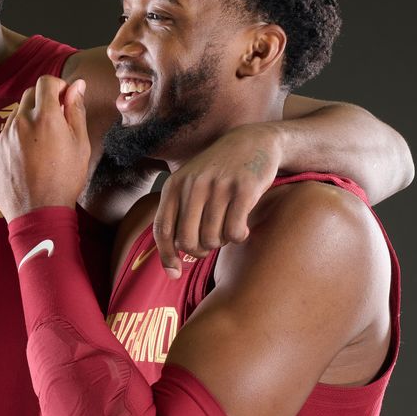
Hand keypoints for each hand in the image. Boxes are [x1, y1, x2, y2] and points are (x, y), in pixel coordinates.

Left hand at [0, 76, 89, 219]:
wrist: (38, 212)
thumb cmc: (63, 181)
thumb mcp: (80, 144)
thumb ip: (76, 110)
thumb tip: (76, 86)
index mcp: (45, 117)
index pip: (46, 81)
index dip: (58, 86)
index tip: (64, 98)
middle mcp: (20, 122)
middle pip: (29, 95)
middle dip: (43, 101)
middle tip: (55, 122)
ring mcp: (4, 137)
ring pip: (16, 115)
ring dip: (29, 121)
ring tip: (41, 145)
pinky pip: (6, 135)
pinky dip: (16, 138)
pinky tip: (27, 158)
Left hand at [152, 123, 284, 277]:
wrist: (254, 141)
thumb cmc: (219, 172)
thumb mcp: (191, 184)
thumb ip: (178, 214)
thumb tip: (171, 264)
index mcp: (175, 184)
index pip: (162, 230)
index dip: (166, 256)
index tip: (174, 274)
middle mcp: (193, 184)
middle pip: (187, 241)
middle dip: (199, 251)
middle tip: (210, 244)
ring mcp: (219, 186)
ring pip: (212, 239)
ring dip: (222, 242)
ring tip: (227, 229)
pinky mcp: (244, 189)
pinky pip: (235, 232)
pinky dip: (238, 237)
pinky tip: (242, 228)